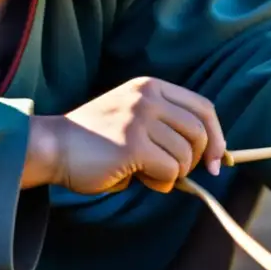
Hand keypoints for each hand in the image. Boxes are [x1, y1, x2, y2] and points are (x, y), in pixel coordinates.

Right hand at [30, 77, 226, 195]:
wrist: (54, 146)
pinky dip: (160, 183)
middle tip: (176, 174)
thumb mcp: (134, 120)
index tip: (217, 160)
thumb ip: (166, 128)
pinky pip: (169, 171)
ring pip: (184, 156)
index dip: (216, 136)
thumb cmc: (95, 141)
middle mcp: (148, 97)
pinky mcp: (133, 145)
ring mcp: (140, 119)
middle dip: (195, 160)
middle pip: (199, 132)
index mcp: (150, 87)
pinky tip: (138, 178)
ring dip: (172, 174)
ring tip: (145, 173)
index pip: (203, 108)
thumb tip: (210, 158)